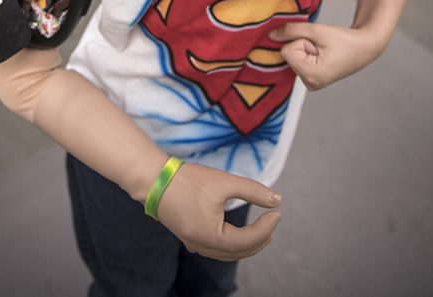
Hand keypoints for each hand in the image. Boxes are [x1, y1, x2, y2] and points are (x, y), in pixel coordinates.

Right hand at [156, 162, 281, 259]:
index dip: (266, 227)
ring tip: (262, 230)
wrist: (153, 179)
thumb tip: (277, 200)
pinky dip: (231, 244)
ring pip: (227, 254)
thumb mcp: (223, 182)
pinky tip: (236, 236)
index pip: (248, 240)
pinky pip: (215, 249)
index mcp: (211, 236)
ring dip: (246, 244)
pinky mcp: (189, 237)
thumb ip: (252, 190)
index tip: (278, 212)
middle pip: (238, 252)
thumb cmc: (188, 179)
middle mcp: (202, 246)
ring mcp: (194, 244)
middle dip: (259, 239)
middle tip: (273, 221)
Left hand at [272, 21, 382, 90]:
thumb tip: (270, 36)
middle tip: (323, 47)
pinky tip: (321, 55)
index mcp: (312, 76)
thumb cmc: (344, 39)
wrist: (364, 48)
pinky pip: (296, 60)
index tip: (320, 44)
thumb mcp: (317, 30)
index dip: (302, 40)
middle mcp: (309, 84)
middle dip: (303, 44)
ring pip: (292, 57)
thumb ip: (291, 30)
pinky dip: (306, 53)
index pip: (287, 50)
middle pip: (288, 54)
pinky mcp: (311, 79)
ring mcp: (310, 84)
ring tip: (324, 51)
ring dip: (305, 49)